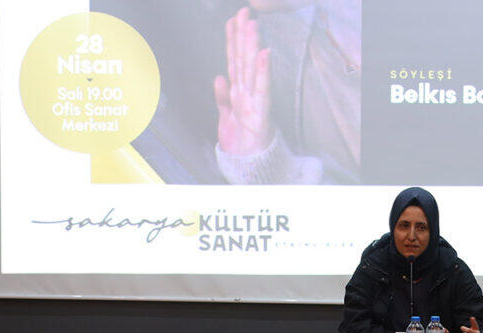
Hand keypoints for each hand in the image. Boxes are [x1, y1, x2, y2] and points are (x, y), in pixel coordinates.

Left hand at [214, 8, 271, 155]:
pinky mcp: (261, 114)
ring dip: (252, 46)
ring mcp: (254, 101)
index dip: (232, 41)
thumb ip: (222, 98)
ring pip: (251, 69)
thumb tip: (218, 77)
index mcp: (238, 93)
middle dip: (243, 35)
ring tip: (252, 25)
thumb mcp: (225, 118)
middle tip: (244, 12)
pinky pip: (262, 89)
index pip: (234, 61)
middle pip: (243, 59)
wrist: (248, 168)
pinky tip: (265, 54)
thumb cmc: (241, 144)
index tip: (232, 20)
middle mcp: (246, 93)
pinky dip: (263, 71)